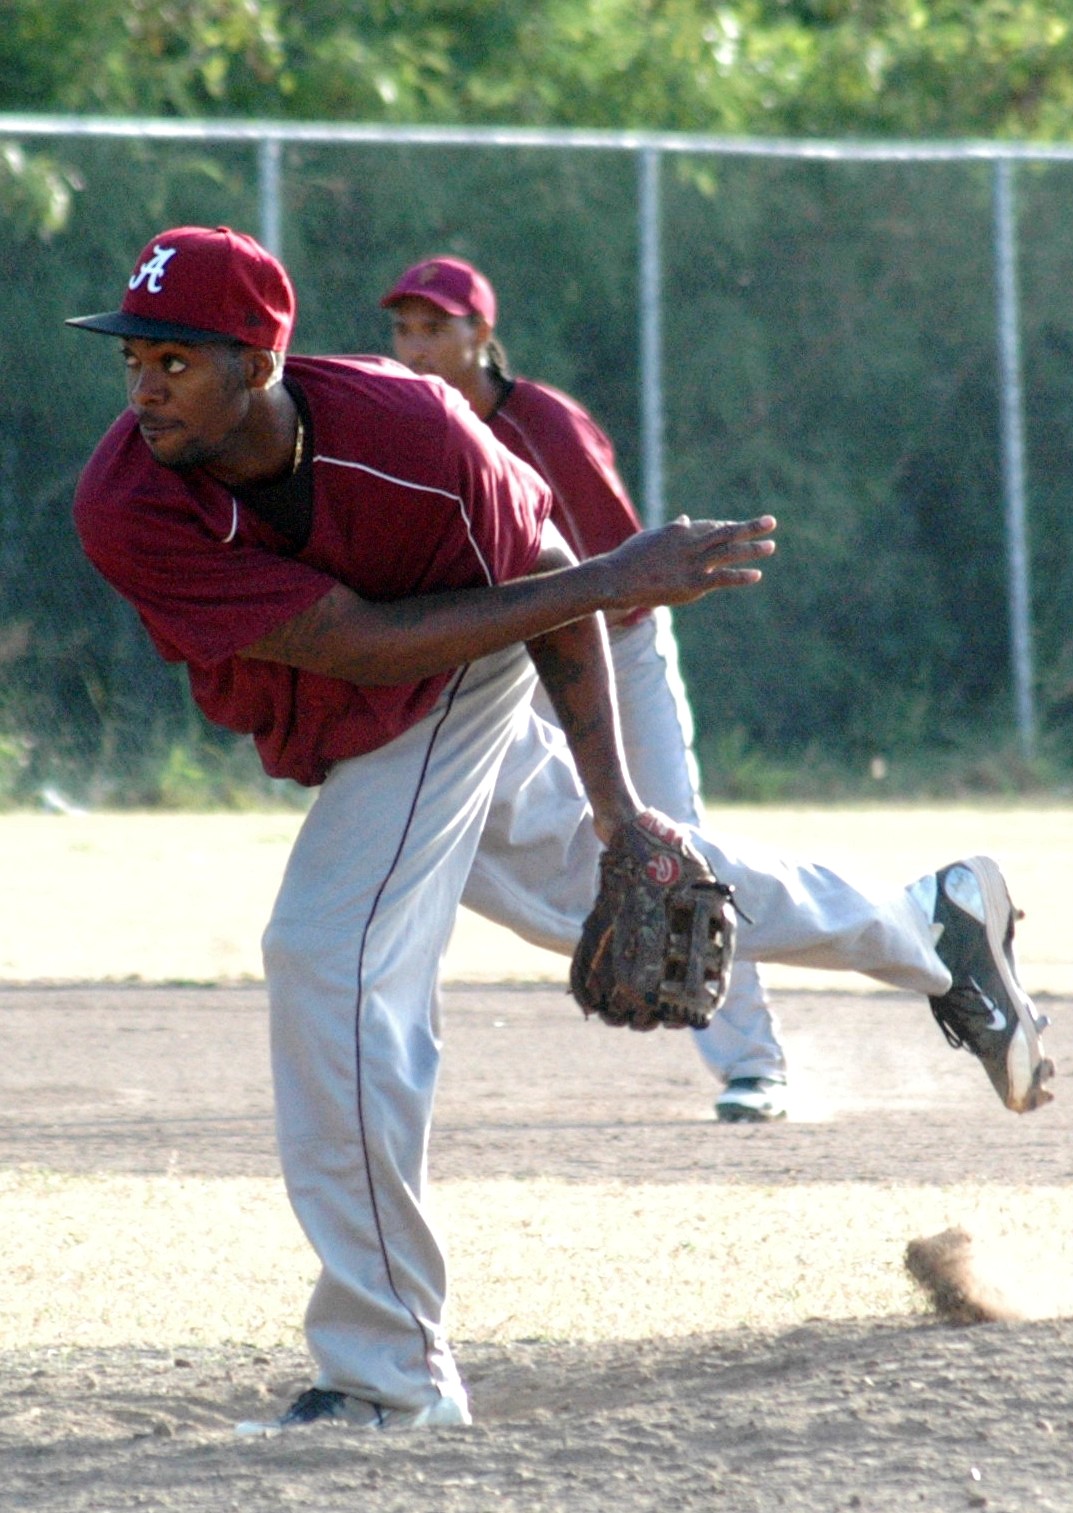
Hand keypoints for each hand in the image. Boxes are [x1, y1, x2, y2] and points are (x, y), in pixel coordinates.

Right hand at [599, 515, 775, 610]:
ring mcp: (693, 563)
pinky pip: (722, 578)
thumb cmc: (629, 559)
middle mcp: (690, 543)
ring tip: (770, 546)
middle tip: (771, 522)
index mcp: (680, 531)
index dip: (728, 527)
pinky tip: (756, 574)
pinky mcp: (692, 583)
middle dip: (749, 527)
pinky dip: (740, 576)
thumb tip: (685, 519)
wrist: (617, 578)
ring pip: (728, 552)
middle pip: (726, 532)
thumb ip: (672, 530)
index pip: (710, 527)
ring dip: (751, 549)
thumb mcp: (651, 538)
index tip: (740, 528)